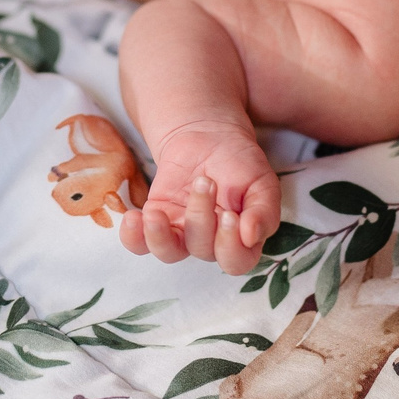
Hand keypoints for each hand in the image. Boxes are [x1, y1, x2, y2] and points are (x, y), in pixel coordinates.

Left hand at [120, 125, 281, 275]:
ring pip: (169, 253)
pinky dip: (133, 237)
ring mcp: (180, 233)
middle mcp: (210, 243)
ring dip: (161, 235)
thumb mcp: (263, 182)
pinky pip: (139, 243)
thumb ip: (264, 211)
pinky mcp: (156, 220)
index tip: (228, 214)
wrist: (208, 136)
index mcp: (241, 239)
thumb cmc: (240, 162)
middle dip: (202, 218)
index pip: (237, 261)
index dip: (230, 246)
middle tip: (206, 183)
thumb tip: (251, 236)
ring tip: (156, 211)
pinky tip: (134, 218)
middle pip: (203, 251)